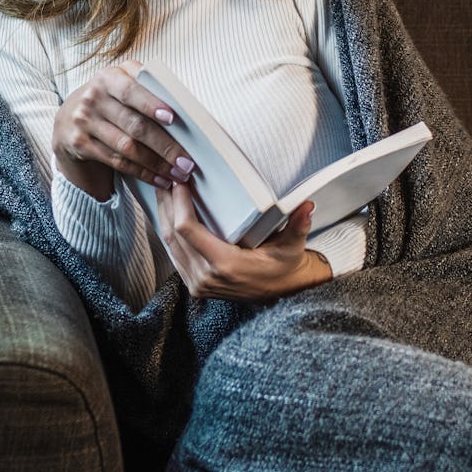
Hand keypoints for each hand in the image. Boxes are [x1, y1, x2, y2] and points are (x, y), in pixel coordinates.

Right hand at [52, 61, 194, 200]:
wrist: (69, 118)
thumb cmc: (109, 99)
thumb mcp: (121, 83)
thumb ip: (146, 87)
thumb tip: (185, 106)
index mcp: (108, 78)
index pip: (131, 91)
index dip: (151, 104)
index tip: (172, 118)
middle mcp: (93, 98)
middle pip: (134, 125)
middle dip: (164, 146)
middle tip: (187, 162)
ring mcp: (84, 122)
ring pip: (127, 148)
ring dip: (156, 164)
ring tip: (178, 174)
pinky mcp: (80, 144)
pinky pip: (117, 162)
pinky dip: (142, 172)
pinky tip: (160, 179)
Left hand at [155, 182, 331, 299]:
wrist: (282, 294)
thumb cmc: (284, 267)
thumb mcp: (293, 247)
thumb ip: (298, 226)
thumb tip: (307, 204)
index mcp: (225, 265)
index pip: (188, 230)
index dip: (179, 203)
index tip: (180, 182)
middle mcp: (206, 277)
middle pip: (172, 235)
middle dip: (166, 204)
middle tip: (166, 177)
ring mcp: (198, 284)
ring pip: (169, 245)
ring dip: (163, 216)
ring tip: (164, 190)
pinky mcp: (194, 285)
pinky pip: (174, 254)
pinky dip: (169, 232)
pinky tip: (169, 213)